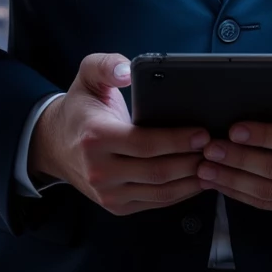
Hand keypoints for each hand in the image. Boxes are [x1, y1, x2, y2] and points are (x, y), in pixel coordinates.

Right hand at [28, 53, 209, 216]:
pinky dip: (181, 193)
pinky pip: (155, 203)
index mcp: (96, 137)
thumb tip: (127, 70)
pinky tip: (198, 179)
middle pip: (157, 171)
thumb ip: (107, 65)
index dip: (177, 140)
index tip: (202, 133)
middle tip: (216, 148)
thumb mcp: (88, 76)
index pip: (144, 144)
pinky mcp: (116, 206)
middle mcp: (99, 170)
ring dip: (192, 180)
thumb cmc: (81, 108)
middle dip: (192, 160)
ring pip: (161, 192)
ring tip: (214, 163)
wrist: (54, 144)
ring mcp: (107, 193)